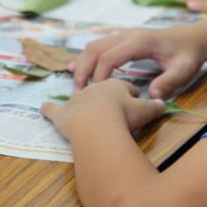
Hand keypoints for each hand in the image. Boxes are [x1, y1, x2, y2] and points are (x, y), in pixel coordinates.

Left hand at [41, 79, 164, 140]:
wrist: (100, 122)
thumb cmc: (124, 114)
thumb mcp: (148, 109)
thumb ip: (156, 106)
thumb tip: (162, 104)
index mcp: (116, 83)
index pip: (126, 87)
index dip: (132, 95)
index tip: (136, 102)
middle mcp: (96, 87)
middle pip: (102, 88)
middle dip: (106, 93)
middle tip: (112, 105)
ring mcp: (78, 99)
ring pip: (80, 94)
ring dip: (82, 97)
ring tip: (86, 105)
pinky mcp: (63, 113)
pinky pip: (53, 109)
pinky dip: (49, 108)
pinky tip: (44, 107)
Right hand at [70, 26, 206, 98]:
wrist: (195, 38)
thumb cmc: (190, 55)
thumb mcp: (185, 70)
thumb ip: (170, 82)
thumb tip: (151, 97)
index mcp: (140, 42)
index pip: (109, 57)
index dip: (98, 76)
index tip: (94, 95)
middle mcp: (129, 35)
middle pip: (95, 49)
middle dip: (83, 70)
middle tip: (78, 94)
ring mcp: (125, 34)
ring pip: (94, 45)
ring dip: (82, 64)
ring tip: (78, 87)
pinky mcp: (124, 38)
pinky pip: (100, 45)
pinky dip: (87, 58)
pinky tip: (78, 70)